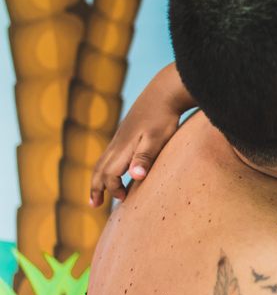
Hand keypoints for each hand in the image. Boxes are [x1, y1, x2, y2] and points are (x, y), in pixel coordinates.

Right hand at [89, 63, 193, 205]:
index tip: (124, 200)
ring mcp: (121, 136)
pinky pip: (111, 153)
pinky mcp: (128, 130)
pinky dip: (108, 165)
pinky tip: (117, 167)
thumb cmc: (164, 117)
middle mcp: (117, 142)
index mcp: (123, 148)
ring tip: (100, 189)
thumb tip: (134, 176)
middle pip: (100, 168)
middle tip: (94, 204)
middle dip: (96, 187)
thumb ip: (145, 158)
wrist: (166, 90)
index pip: (110, 175)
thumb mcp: (157, 139)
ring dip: (100, 176)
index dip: (114, 189)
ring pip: (104, 160)